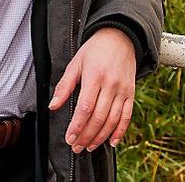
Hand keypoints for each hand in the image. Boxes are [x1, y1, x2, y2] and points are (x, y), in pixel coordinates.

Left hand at [49, 27, 135, 151]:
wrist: (121, 37)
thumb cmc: (95, 50)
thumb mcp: (76, 63)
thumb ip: (64, 85)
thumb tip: (53, 106)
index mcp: (94, 76)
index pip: (85, 108)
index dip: (77, 126)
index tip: (69, 138)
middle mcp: (110, 85)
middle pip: (98, 117)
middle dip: (86, 136)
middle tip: (76, 147)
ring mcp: (123, 90)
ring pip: (112, 120)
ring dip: (100, 137)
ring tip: (89, 147)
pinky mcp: (131, 93)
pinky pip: (127, 115)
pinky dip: (120, 131)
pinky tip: (112, 142)